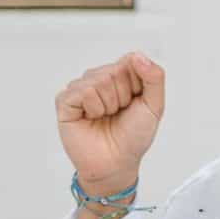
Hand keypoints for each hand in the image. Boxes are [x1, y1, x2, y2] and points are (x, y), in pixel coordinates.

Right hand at [55, 51, 165, 197]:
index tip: (135, 104)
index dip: (137, 86)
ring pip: (98, 81)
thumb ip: (154, 78)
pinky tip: (91, 118)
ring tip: (105, 117)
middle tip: (118, 114)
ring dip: (108, 105)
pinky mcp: (65, 100)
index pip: (130, 61)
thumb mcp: (154, 106)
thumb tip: (138, 55)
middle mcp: (98, 78)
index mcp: (119, 76)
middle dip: (122, 97)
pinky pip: (83, 91)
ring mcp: (80, 88)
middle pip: (114, 71)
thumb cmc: (133, 137)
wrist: (116, 163)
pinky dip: (93, 108)